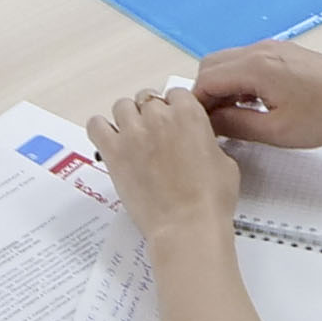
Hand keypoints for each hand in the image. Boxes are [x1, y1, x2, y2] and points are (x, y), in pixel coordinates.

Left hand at [87, 84, 237, 246]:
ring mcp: (133, 132)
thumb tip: (200, 143)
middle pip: (147, 99)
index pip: (176, 94)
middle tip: (155, 136)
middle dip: (151, 114)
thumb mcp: (225, 162)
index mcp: (189, 114)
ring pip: (122, 106)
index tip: (174, 122)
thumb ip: (207, 142)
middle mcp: (158, 116)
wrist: (187, 226)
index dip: (175, 109)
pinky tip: (110, 142)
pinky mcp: (114, 151)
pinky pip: (96, 125)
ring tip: (133, 139)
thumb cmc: (209, 200)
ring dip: (127, 119)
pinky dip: (101, 130)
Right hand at [187, 42, 321, 153]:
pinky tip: (255, 104)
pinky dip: (242, 81)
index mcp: (256, 66)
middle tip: (216, 123)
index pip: (205, 80)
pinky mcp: (286, 52)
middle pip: (212, 65)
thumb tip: (210, 122)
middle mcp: (262, 50)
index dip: (197, 106)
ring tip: (236, 117)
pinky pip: (249, 62)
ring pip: (230, 62)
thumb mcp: (277, 131)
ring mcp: (275, 48)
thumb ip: (236, 124)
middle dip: (207, 93)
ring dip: (225, 87)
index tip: (200, 127)